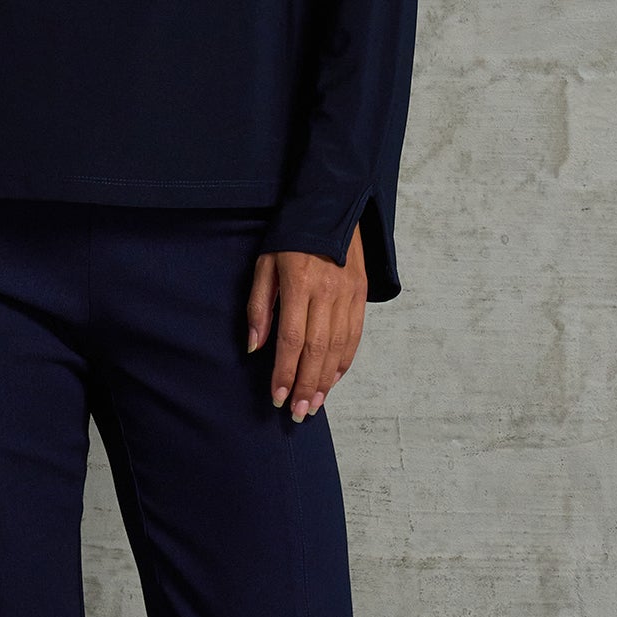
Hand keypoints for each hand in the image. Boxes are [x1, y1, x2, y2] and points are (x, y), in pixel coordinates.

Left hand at [246, 225, 366, 420]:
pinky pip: (355, 335)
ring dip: (326, 381)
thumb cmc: (290, 235)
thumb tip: (256, 347)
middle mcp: (328, 291)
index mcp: (299, 282)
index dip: (285, 372)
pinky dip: (344, 361)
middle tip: (298, 413)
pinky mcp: (361, 294)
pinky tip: (333, 379)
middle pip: (318, 350)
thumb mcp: (265, 263)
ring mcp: (348, 293)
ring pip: (339, 347)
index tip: (277, 397)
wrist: (331, 204)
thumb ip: (260, 306)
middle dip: (306, 386)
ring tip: (314, 404)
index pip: (292, 339)